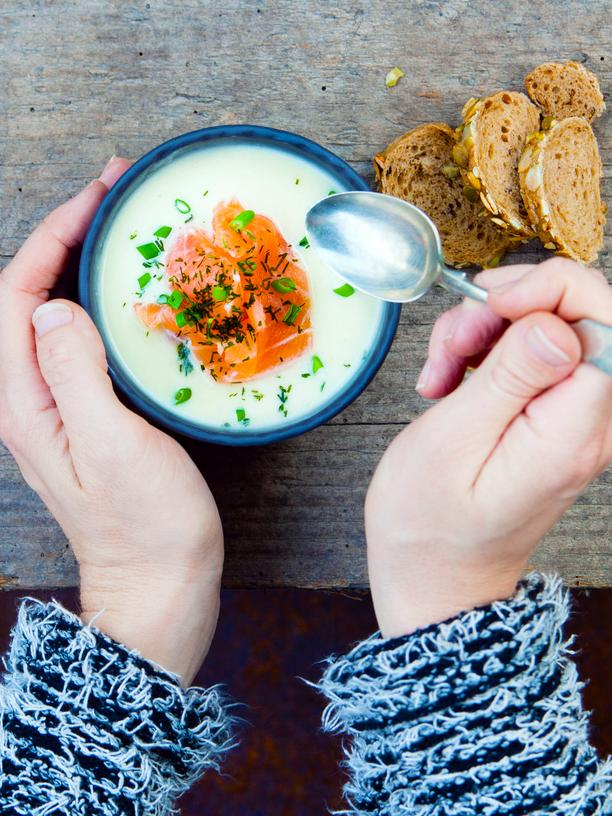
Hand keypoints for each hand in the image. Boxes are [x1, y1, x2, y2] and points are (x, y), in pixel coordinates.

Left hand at [0, 158, 222, 683]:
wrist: (161, 583)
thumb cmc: (143, 525)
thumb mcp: (111, 446)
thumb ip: (77, 372)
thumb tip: (58, 305)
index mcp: (23, 399)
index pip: (18, 293)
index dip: (55, 234)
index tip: (101, 194)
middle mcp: (29, 396)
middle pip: (29, 294)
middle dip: (66, 234)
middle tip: (117, 194)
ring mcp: (57, 404)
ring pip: (56, 312)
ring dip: (84, 262)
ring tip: (125, 227)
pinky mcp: (87, 412)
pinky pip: (84, 339)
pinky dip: (104, 301)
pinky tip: (135, 292)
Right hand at [366, 258, 611, 637]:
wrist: (434, 575)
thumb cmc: (429, 524)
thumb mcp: (451, 443)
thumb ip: (508, 378)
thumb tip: (555, 323)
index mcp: (573, 432)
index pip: (606, 320)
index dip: (549, 290)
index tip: (490, 309)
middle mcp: (591, 424)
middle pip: (580, 315)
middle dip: (509, 307)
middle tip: (455, 343)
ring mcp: (574, 421)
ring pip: (549, 327)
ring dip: (488, 329)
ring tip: (442, 369)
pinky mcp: (552, 417)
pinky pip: (533, 353)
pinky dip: (487, 349)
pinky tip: (453, 377)